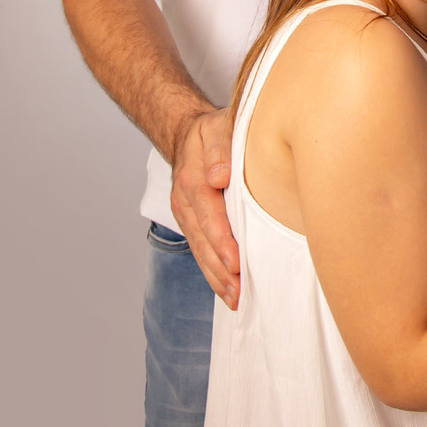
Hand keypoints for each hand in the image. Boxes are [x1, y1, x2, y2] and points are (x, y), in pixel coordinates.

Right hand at [171, 108, 239, 307]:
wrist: (189, 134)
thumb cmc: (211, 131)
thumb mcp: (216, 128)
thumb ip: (220, 149)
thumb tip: (219, 177)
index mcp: (193, 179)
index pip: (209, 215)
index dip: (222, 241)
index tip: (236, 262)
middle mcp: (185, 200)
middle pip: (203, 240)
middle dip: (221, 268)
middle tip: (241, 291)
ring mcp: (185, 213)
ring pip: (200, 250)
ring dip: (217, 276)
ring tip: (236, 299)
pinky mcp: (190, 222)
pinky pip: (200, 249)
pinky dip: (212, 270)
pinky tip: (227, 289)